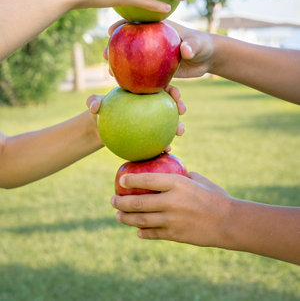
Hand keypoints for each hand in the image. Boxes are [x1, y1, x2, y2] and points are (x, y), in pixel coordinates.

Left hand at [86, 84, 185, 136]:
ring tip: (180, 131)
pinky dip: (163, 144)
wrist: (101, 128)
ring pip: (169, 122)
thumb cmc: (100, 111)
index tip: (175, 94)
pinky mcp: (150, 135)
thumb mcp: (95, 104)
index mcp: (143, 92)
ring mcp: (152, 120)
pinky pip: (159, 140)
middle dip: (180, 105)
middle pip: (169, 103)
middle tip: (182, 110)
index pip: (160, 87)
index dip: (171, 89)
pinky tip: (166, 150)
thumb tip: (95, 106)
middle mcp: (151, 105)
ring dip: (178, 125)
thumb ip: (93, 102)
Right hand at [104, 19, 215, 78]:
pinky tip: (126, 87)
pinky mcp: (155, 69)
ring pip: (131, 59)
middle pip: (127, 42)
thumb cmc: (203, 45)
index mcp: (157, 28)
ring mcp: (151, 55)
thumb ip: (192, 46)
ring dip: (119, 65)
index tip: (110, 32)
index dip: (121, 25)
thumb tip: (185, 50)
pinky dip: (134, 80)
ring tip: (110, 73)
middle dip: (114, 47)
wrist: (207, 59)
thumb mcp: (198, 44)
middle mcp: (150, 40)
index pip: (136, 23)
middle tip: (106, 56)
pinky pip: (142, 74)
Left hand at [110, 171, 230, 246]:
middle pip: (139, 203)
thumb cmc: (215, 196)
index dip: (131, 180)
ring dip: (126, 218)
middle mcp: (171, 202)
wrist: (229, 222)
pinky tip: (137, 231)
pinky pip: (153, 234)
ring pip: (142, 221)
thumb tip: (168, 172)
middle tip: (113, 200)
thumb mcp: (199, 180)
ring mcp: (172, 220)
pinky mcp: (175, 235)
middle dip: (121, 202)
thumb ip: (181, 177)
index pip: (147, 180)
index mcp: (178, 184)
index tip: (121, 180)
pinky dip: (143, 232)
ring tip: (118, 216)